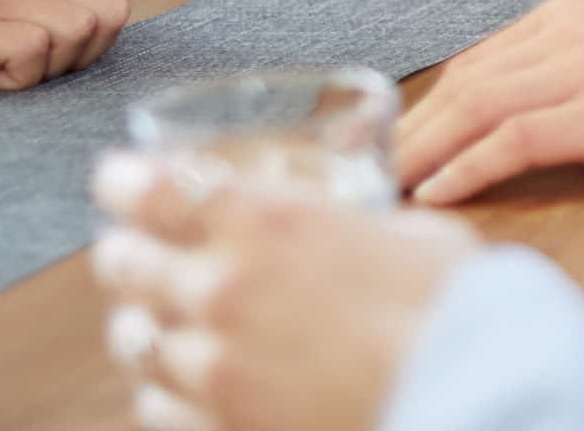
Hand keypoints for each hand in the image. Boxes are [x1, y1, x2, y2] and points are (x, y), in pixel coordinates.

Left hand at [91, 150, 476, 430]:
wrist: (468, 388)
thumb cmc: (453, 300)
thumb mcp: (404, 230)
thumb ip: (352, 224)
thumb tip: (353, 227)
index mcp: (268, 220)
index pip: (154, 190)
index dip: (121, 179)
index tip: (115, 176)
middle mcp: (224, 288)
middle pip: (126, 263)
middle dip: (122, 250)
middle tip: (128, 246)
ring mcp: (216, 365)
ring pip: (134, 337)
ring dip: (138, 320)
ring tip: (149, 316)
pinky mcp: (225, 424)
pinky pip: (158, 405)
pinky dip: (160, 386)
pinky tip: (175, 379)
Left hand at [394, 0, 583, 204]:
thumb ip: (561, 80)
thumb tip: (496, 127)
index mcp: (565, 16)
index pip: (473, 66)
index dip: (425, 112)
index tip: (392, 150)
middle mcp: (566, 32)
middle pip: (463, 85)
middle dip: (409, 134)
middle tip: (367, 177)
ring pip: (478, 108)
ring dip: (423, 153)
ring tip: (387, 190)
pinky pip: (517, 138)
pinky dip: (469, 168)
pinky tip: (440, 192)